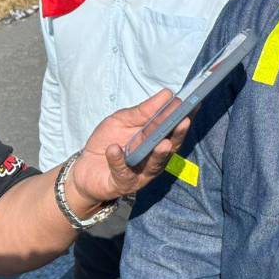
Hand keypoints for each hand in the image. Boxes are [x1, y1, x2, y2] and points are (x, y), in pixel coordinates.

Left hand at [69, 90, 190, 207]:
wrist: (84, 169)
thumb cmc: (108, 142)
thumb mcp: (123, 120)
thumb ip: (143, 111)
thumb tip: (167, 94)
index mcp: (157, 141)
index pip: (173, 129)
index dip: (184, 117)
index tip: (194, 104)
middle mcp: (154, 159)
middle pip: (170, 147)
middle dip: (177, 135)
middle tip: (184, 121)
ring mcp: (141, 174)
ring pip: (154, 164)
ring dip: (159, 154)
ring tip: (163, 143)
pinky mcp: (123, 184)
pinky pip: (122, 172)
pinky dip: (118, 160)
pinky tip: (114, 149)